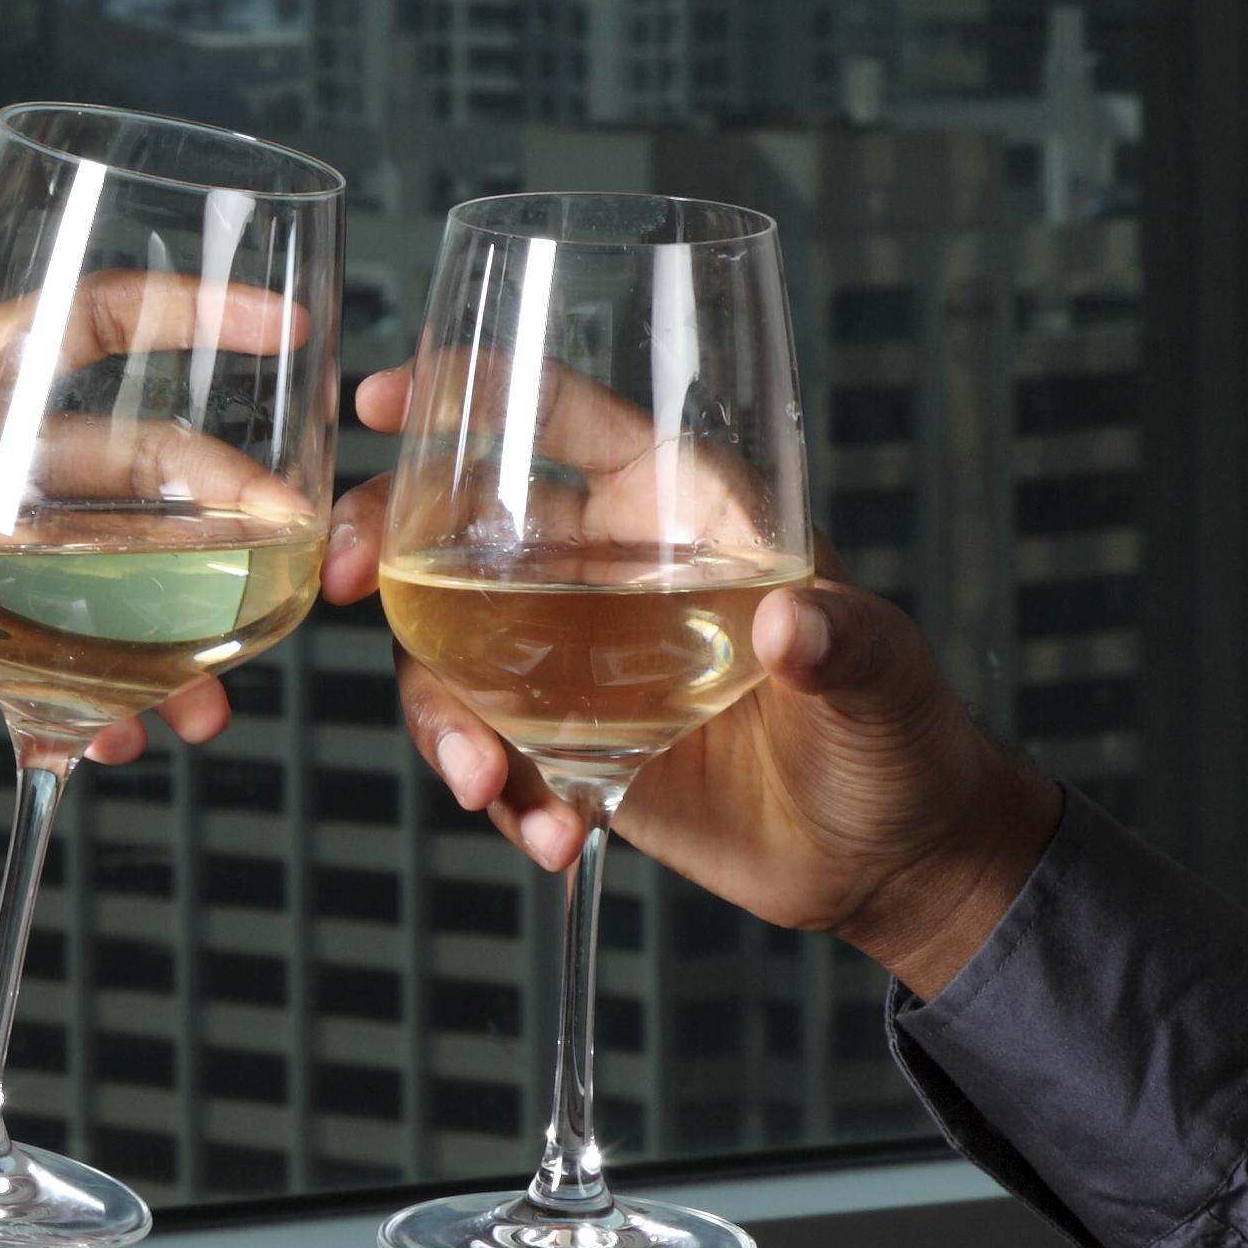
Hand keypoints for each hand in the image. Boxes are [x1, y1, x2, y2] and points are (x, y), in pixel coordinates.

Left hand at [0, 340, 235, 771]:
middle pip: (132, 467)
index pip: (77, 326)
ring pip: (118, 577)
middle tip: (291, 553)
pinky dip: (110, 700)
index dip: (180, 311)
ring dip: (182, 631)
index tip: (276, 320)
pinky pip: (69, 662)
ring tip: (215, 702)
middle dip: (220, 508)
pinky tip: (129, 738)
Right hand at [332, 367, 1060, 999]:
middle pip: (458, 526)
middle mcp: (610, 569)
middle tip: (345, 585)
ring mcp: (576, 661)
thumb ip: (844, 643)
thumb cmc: (902, 731)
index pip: (559, 416)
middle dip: (380, 545)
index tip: (384, 398)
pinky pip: (489, 748)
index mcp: (679, 505)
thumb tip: (794, 625)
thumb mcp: (885, 676)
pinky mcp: (569, 746)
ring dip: (445, 714)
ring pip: (451, 652)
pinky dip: (498, 792)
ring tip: (489, 782)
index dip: (470, 391)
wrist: (887, 856)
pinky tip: (552, 837)